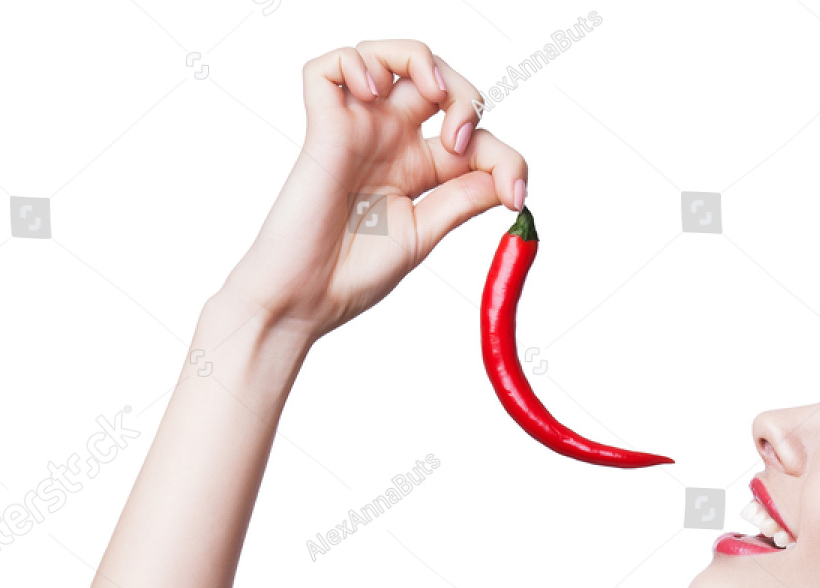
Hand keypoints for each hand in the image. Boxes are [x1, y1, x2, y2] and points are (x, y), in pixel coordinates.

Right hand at [218, 39, 524, 342]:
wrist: (306, 300)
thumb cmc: (353, 274)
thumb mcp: (423, 234)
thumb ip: (461, 200)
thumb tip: (506, 178)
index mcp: (423, 170)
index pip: (476, 138)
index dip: (505, 159)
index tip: (513, 195)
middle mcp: (392, 142)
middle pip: (437, 82)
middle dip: (465, 96)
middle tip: (459, 142)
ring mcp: (357, 130)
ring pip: (387, 55)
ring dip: (419, 60)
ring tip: (431, 94)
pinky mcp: (321, 127)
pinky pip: (329, 67)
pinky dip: (355, 62)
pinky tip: (371, 91)